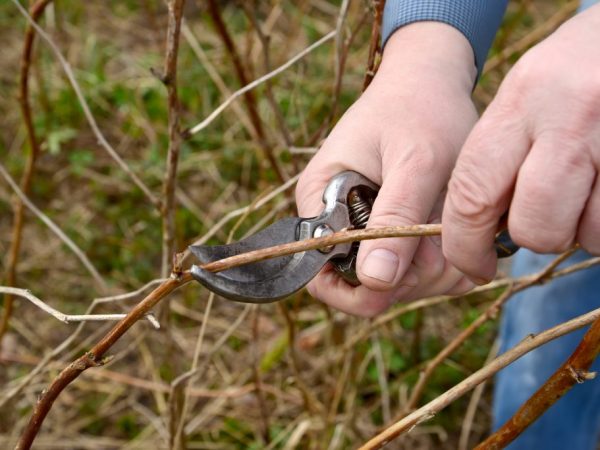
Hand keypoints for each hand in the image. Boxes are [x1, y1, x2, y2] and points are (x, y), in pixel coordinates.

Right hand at [296, 22, 477, 315]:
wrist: (430, 81)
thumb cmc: (421, 110)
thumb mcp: (415, 160)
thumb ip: (395, 216)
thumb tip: (375, 282)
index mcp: (320, 202)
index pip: (322, 275)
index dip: (365, 286)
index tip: (413, 267)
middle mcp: (335, 222)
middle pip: (363, 285)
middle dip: (412, 274)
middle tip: (444, 230)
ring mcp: (362, 228)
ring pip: (394, 283)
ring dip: (432, 268)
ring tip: (452, 222)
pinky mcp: (388, 230)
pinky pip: (414, 271)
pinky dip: (443, 263)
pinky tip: (456, 229)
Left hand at [443, 4, 599, 283]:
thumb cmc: (572, 71)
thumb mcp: (525, 94)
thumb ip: (498, 156)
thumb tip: (483, 231)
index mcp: (521, 103)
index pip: (472, 195)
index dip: (465, 246)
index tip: (473, 265)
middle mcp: (569, 120)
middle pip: (534, 228)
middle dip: (535, 237)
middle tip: (545, 214)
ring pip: (589, 235)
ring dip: (583, 227)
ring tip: (587, 185)